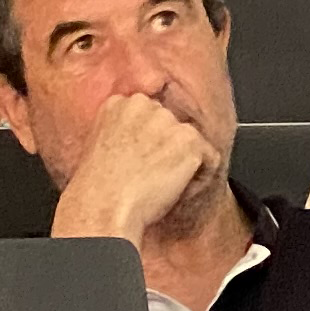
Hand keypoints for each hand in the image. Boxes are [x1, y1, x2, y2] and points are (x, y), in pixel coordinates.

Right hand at [49, 93, 218, 245]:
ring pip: (192, 143)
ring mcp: (167, 121)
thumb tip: (143, 144)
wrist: (103, 206)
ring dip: (184, 166)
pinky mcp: (188, 141)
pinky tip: (175, 192)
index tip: (142, 164)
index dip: (151, 144)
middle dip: (170, 152)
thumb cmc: (98, 190)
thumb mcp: (101, 147)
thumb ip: (123, 134)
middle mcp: (145, 105)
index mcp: (120, 104)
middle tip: (153, 178)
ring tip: (161, 187)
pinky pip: (211, 159)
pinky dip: (200, 179)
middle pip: (173, 127)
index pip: (151, 116)